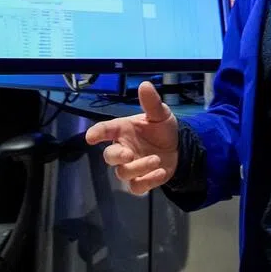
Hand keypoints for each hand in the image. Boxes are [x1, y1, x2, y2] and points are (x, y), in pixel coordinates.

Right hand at [85, 81, 178, 195]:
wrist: (179, 146)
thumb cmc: (162, 129)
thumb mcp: (160, 114)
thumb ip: (151, 102)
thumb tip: (145, 84)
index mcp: (123, 130)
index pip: (105, 130)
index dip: (96, 133)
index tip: (91, 137)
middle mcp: (123, 149)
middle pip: (109, 156)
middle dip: (116, 156)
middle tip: (128, 155)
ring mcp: (131, 166)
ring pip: (123, 173)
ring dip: (139, 168)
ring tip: (156, 159)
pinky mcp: (141, 180)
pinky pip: (137, 186)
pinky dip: (148, 181)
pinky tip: (161, 172)